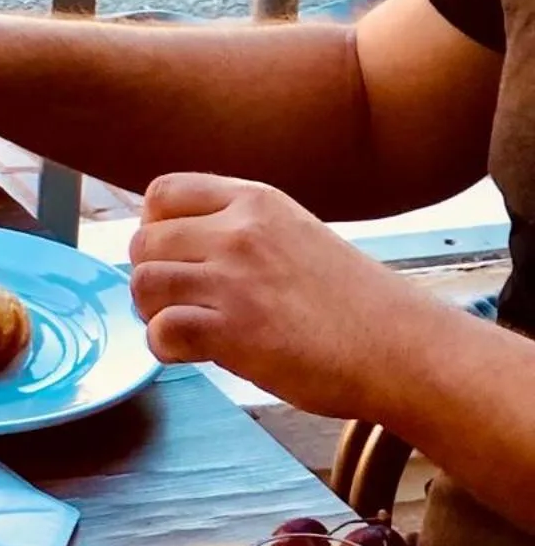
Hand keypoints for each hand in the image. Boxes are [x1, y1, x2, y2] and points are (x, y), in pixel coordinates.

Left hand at [128, 174, 456, 420]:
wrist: (403, 347)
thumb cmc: (351, 303)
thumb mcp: (294, 235)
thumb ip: (239, 231)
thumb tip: (176, 248)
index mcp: (256, 200)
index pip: (161, 192)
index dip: (154, 229)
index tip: (178, 259)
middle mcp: (241, 231)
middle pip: (142, 242)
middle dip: (151, 278)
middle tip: (183, 305)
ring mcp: (236, 279)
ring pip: (142, 284)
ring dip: (153, 314)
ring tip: (190, 328)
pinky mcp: (234, 330)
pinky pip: (159, 331)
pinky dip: (165, 348)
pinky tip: (197, 353)